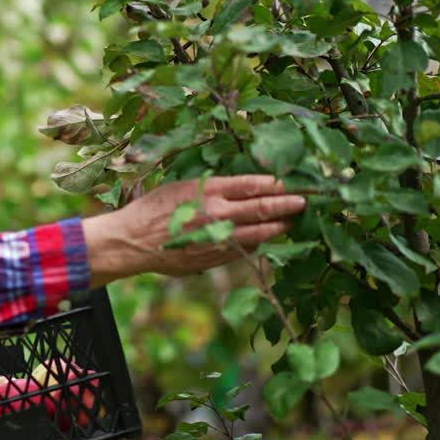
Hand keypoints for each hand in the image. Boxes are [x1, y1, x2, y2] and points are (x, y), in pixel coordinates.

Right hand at [83, 174, 305, 285]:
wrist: (134, 241)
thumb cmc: (154, 209)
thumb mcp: (183, 187)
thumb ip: (213, 189)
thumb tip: (242, 189)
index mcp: (210, 191)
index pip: (253, 184)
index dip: (275, 183)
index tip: (288, 182)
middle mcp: (219, 213)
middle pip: (263, 207)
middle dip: (288, 204)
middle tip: (304, 201)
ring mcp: (220, 237)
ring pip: (260, 231)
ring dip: (279, 225)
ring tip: (290, 221)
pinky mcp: (217, 257)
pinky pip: (245, 248)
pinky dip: (258, 241)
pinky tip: (264, 237)